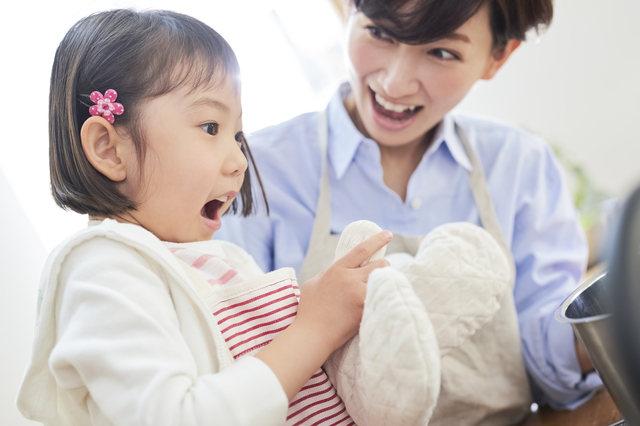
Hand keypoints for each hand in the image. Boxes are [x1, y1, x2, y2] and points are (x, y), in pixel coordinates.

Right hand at [296, 230, 392, 351]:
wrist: (312, 334)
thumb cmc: (310, 311)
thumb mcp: (313, 284)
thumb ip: (327, 273)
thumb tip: (339, 270)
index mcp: (336, 269)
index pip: (361, 249)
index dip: (377, 240)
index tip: (388, 234)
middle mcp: (349, 278)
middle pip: (379, 264)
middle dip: (384, 267)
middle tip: (381, 275)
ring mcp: (358, 293)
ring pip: (383, 280)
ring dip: (384, 283)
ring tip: (380, 290)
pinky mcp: (364, 307)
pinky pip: (380, 297)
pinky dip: (382, 298)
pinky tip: (380, 303)